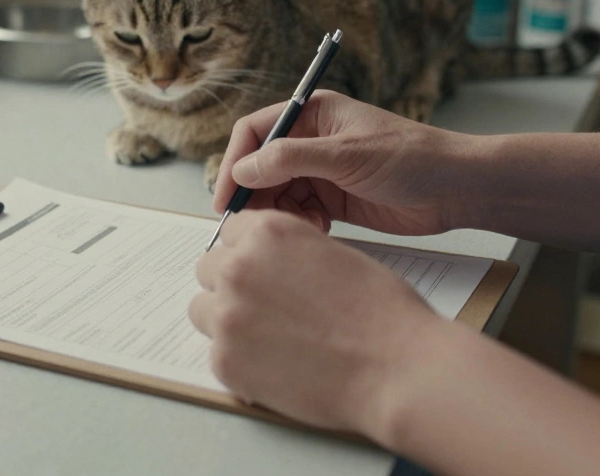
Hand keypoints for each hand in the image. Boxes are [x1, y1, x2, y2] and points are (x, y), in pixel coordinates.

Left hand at [188, 209, 443, 435]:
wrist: (396, 369)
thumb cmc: (380, 311)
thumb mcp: (332, 254)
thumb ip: (288, 251)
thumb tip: (266, 263)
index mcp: (268, 232)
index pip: (231, 231)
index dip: (249, 251)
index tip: (262, 268)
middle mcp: (238, 268)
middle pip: (208, 268)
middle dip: (232, 284)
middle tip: (267, 306)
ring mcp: (227, 317)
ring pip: (203, 310)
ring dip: (228, 319)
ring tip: (270, 336)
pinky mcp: (225, 362)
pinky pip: (216, 353)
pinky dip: (241, 359)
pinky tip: (278, 365)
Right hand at [212, 90, 473, 235]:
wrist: (457, 189)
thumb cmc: (411, 158)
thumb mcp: (346, 155)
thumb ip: (290, 159)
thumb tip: (242, 170)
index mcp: (313, 113)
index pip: (255, 132)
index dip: (235, 163)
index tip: (226, 197)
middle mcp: (312, 139)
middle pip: (261, 165)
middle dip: (253, 195)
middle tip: (248, 227)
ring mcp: (322, 170)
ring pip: (277, 192)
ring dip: (277, 213)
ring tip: (291, 230)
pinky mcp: (334, 198)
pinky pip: (299, 211)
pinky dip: (298, 224)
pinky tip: (315, 232)